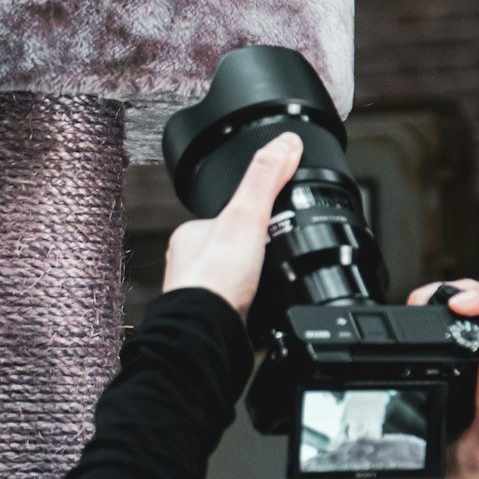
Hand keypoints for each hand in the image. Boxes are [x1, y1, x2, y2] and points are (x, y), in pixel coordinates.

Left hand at [162, 132, 302, 323]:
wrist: (209, 336)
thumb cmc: (213, 280)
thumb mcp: (247, 214)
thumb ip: (266, 176)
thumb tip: (286, 142)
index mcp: (191, 236)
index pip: (226, 216)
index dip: (251, 216)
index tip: (270, 219)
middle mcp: (193, 269)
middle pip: (237, 252)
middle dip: (260, 257)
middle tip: (280, 257)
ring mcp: (207, 300)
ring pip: (243, 286)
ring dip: (263, 288)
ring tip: (282, 285)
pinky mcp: (224, 326)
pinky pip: (252, 316)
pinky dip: (267, 316)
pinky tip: (278, 314)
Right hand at [402, 277, 478, 478]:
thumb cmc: (470, 469)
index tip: (461, 307)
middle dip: (469, 290)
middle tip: (441, 303)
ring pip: (476, 302)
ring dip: (450, 294)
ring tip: (426, 306)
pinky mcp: (460, 355)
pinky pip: (451, 317)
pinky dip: (433, 307)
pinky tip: (421, 318)